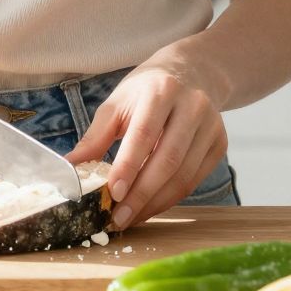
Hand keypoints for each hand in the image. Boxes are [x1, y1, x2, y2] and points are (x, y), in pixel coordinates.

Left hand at [66, 54, 227, 229]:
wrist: (191, 73)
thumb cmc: (147, 90)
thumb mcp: (118, 103)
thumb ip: (95, 136)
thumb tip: (70, 166)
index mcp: (161, 90)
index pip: (145, 133)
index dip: (129, 165)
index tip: (113, 193)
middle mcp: (192, 106)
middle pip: (168, 159)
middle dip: (142, 194)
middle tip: (118, 217)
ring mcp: (211, 126)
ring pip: (184, 175)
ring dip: (155, 203)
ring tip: (130, 217)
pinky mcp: (220, 144)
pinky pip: (195, 180)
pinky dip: (170, 198)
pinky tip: (150, 207)